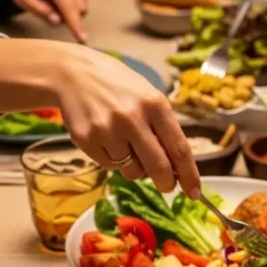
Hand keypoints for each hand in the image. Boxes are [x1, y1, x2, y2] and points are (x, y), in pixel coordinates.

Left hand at [0, 0, 87, 41]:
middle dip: (69, 16)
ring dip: (71, 9)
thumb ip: (38, 9)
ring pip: (83, 3)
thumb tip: (58, 21)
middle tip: (51, 11)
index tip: (83, 38)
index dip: (75, 23)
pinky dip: (74, 1)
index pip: (67, 5)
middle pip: (79, 6)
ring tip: (53, 0)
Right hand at [55, 47, 199, 194]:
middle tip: (167, 185)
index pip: (179, 148)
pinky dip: (113, 160)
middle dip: (166, 182)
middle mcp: (132, 118)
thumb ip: (163, 128)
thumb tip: (177, 166)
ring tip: (126, 144)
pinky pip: (110, 166)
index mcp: (154, 104)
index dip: (189, 175)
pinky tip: (107, 138)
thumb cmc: (117, 86)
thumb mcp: (148, 96)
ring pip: (133, 171)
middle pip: (158, 167)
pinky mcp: (87, 141)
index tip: (194, 192)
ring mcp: (108, 131)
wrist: (72, 74)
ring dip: (135, 167)